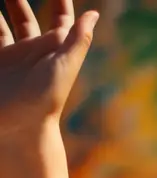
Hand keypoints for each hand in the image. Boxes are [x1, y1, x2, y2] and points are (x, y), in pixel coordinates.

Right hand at [0, 0, 97, 146]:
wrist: (19, 131)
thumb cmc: (45, 101)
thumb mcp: (65, 67)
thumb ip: (78, 39)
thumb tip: (93, 13)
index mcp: (52, 50)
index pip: (60, 18)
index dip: (60, 1)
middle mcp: (31, 52)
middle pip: (24, 16)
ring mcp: (10, 59)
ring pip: (1, 26)